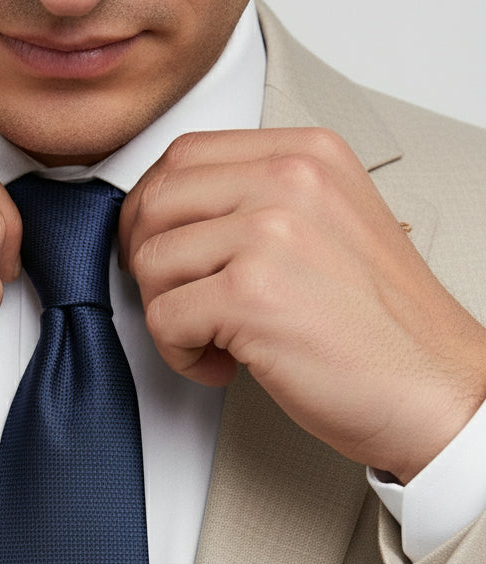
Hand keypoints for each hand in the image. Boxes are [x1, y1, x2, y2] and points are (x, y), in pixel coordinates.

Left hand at [119, 128, 485, 482]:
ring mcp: (269, 234)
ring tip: (214, 341)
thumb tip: (179, 219)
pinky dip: (180, 356)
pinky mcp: (251, 295)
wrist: (432, 390)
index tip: (168, 256)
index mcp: (308, 155)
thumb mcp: (329, 228)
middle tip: (182, 305)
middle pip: (156, 203)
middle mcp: (291, 181)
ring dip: (167, 315)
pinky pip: (163, 320)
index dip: (156, 214)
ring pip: (150, 262)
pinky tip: (223, 366)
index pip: (186, 156)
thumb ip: (262, 205)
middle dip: (151, 266)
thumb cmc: (384, 329)